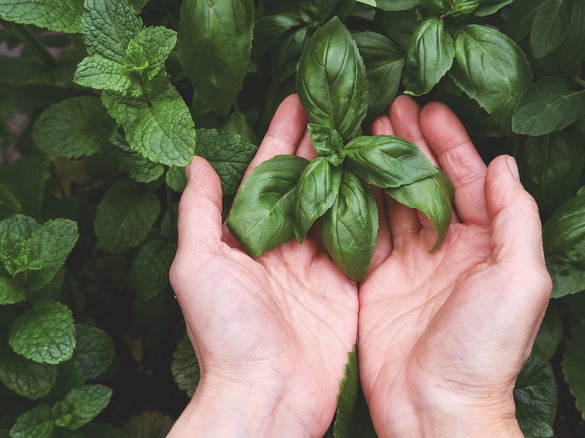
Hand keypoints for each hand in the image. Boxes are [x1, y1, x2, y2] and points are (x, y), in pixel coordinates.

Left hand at [168, 95, 358, 436]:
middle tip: (345, 105)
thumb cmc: (225, 333)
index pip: (267, 175)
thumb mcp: (198, 266)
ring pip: (340, 206)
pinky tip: (389, 178)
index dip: (281, 138)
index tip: (299, 101)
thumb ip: (199, 213)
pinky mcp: (347, 288)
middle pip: (307, 184)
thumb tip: (195, 163)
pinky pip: (365, 241)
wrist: (267, 394)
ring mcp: (317, 267)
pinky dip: (377, 210)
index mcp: (248, 238)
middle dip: (323, 144)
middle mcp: (283, 247)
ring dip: (353, 169)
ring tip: (372, 129)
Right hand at [358, 96, 551, 436]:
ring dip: (379, 166)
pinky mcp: (374, 282)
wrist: (435, 405)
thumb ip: (515, 221)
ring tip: (361, 131)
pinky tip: (340, 176)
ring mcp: (407, 265)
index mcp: (485, 245)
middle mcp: (445, 249)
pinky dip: (353, 203)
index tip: (427, 110)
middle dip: (410, 145)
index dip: (450, 144)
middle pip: (426, 184)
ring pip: (392, 202)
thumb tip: (503, 165)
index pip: (467, 180)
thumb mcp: (520, 281)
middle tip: (387, 108)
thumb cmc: (484, 348)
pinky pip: (363, 232)